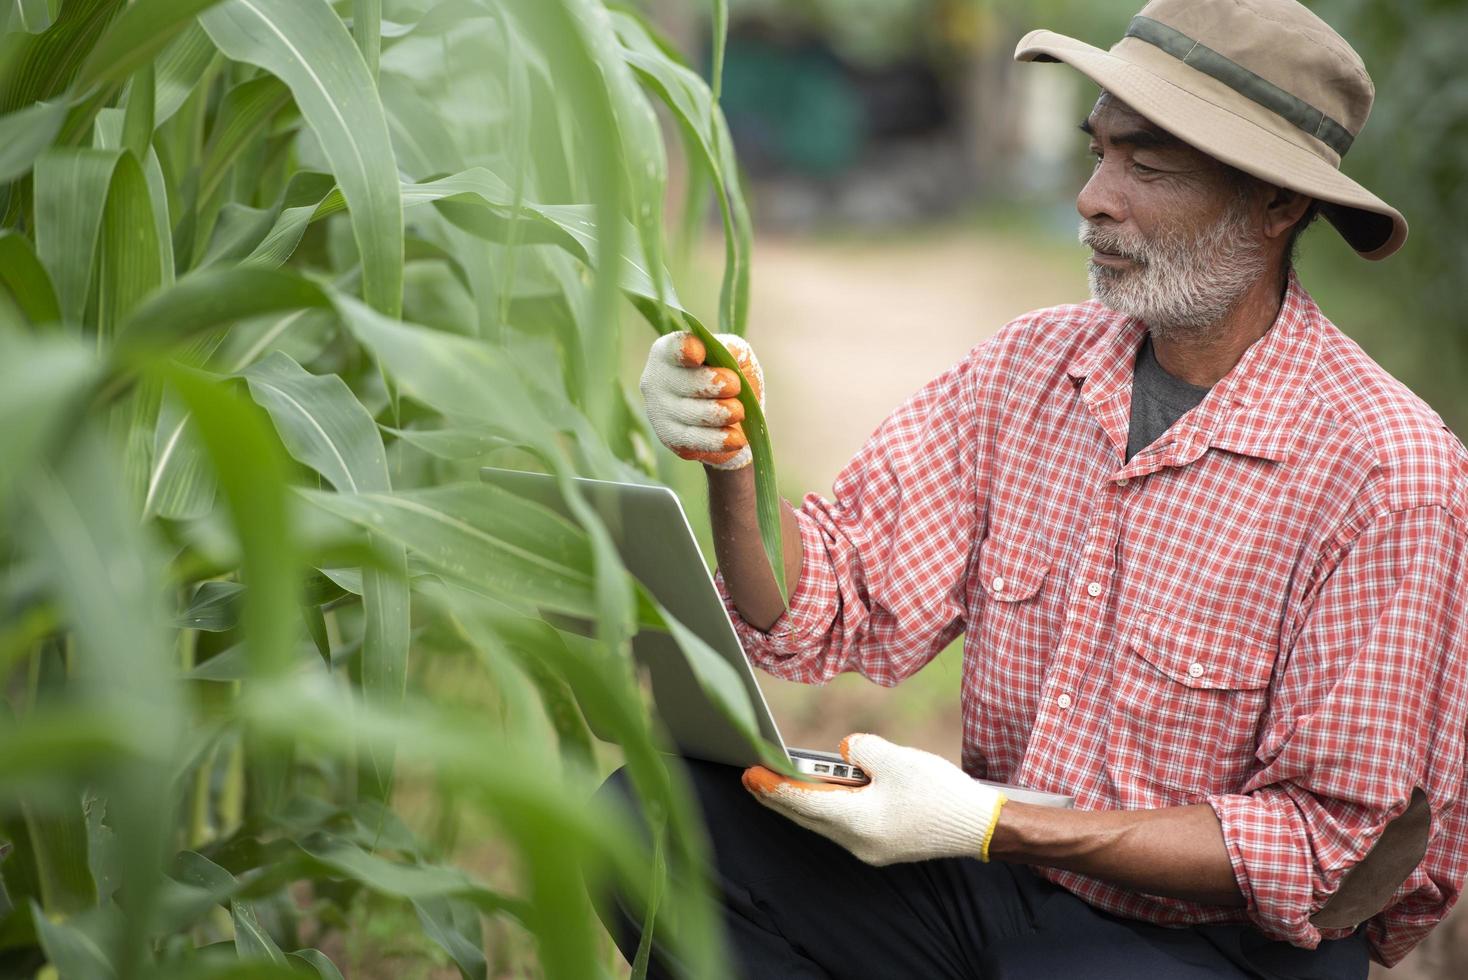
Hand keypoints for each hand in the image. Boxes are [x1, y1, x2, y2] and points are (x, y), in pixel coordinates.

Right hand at [640, 331, 764, 469]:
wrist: (730, 418)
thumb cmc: (729, 376)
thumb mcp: (735, 355)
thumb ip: (732, 349)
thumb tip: (727, 354)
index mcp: (668, 351)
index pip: (672, 348)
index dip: (684, 350)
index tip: (698, 354)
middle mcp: (656, 378)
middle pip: (687, 382)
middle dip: (714, 385)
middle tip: (735, 387)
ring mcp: (658, 410)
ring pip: (690, 413)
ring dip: (720, 413)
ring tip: (738, 411)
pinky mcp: (668, 437)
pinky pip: (693, 440)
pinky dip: (718, 440)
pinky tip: (736, 439)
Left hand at [743, 734, 1006, 865]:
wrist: (978, 826)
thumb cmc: (941, 793)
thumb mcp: (898, 759)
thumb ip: (862, 749)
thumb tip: (844, 750)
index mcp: (858, 821)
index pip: (804, 802)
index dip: (774, 787)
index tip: (750, 774)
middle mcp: (857, 842)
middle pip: (807, 816)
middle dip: (779, 796)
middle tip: (752, 776)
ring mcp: (869, 848)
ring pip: (823, 822)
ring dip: (801, 801)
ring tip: (777, 781)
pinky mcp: (880, 845)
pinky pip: (841, 824)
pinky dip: (825, 806)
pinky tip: (819, 792)